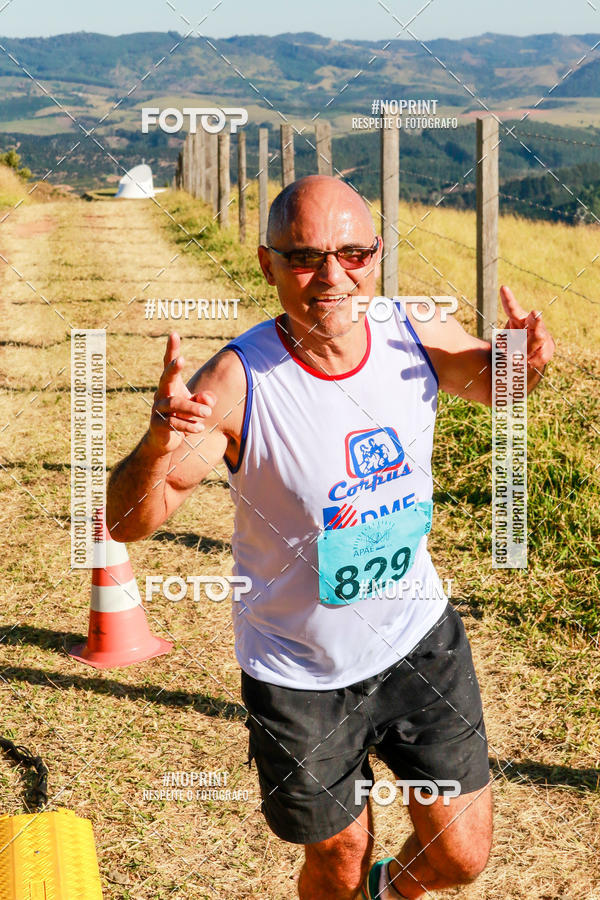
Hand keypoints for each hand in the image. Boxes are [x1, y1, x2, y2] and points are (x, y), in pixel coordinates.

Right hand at [147, 333, 215, 453]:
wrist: (164, 441)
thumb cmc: (182, 417)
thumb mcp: (197, 407)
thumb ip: (204, 400)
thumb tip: (209, 400)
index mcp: (171, 385)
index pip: (169, 364)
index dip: (172, 349)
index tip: (174, 334)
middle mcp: (161, 394)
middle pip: (165, 378)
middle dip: (172, 369)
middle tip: (180, 360)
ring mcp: (157, 409)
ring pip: (174, 404)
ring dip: (192, 408)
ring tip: (208, 413)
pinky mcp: (157, 424)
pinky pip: (173, 423)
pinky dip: (188, 425)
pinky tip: (200, 428)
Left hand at [500, 285, 555, 370]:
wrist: (537, 352)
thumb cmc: (517, 341)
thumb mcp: (506, 339)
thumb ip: (504, 342)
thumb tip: (508, 347)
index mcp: (519, 318)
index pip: (511, 308)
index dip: (508, 299)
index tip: (503, 288)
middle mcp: (533, 325)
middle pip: (535, 322)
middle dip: (536, 319)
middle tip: (535, 314)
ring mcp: (542, 337)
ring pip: (534, 344)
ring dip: (524, 352)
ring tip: (518, 357)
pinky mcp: (546, 353)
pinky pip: (533, 360)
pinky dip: (526, 363)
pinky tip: (527, 361)